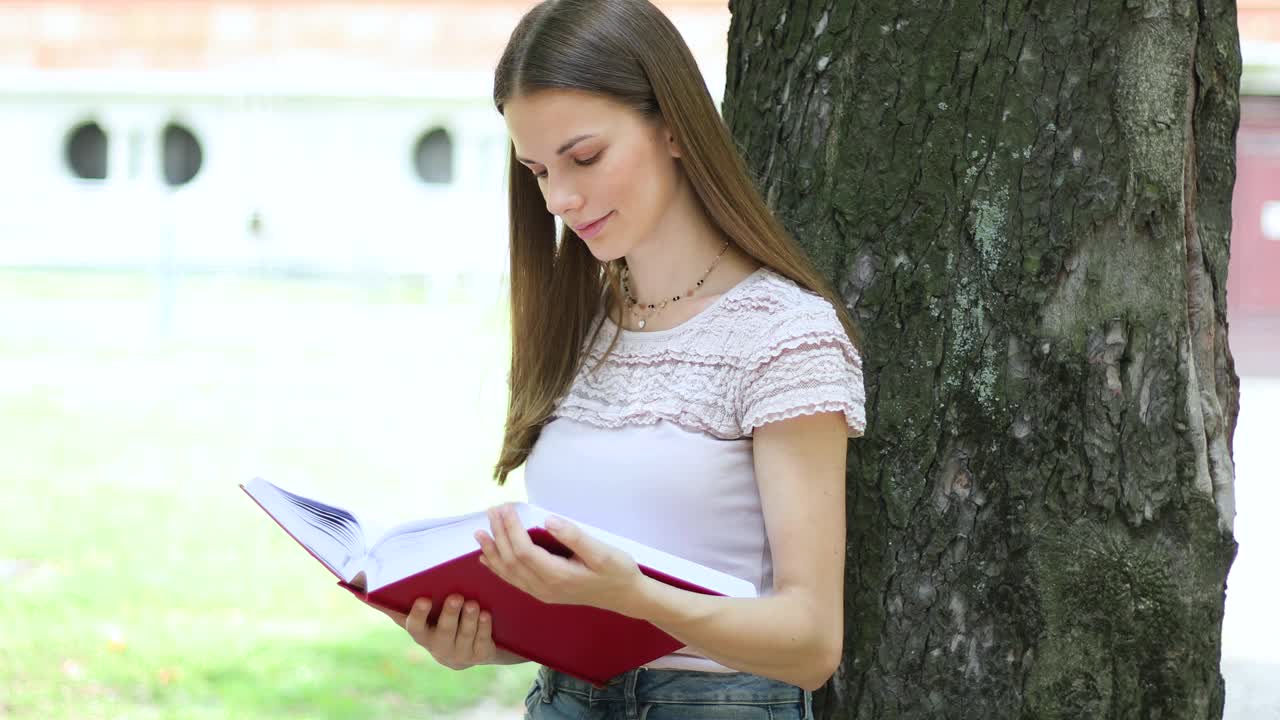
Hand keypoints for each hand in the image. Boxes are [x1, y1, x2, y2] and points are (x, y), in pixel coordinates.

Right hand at [371, 594, 499, 669]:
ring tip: (473, 603)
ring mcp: (460, 653)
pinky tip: (486, 614)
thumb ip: (394, 604)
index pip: (415, 626)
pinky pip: (482, 641)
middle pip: (443, 631)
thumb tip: (359, 587)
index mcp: (422, 634)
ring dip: (469, 619)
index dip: (418, 614)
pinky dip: (484, 627)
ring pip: (465, 635)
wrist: (472, 645)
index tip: (424, 599)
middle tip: (456, 597)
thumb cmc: (439, 621)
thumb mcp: (421, 614)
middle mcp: (439, 646)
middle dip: (450, 614)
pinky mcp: (480, 655)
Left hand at [474, 504, 645, 616]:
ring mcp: (543, 593)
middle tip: (491, 510)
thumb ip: (574, 537)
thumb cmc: (618, 571)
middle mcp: (545, 588)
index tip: (505, 508)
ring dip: (493, 551)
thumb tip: (549, 520)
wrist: (626, 597)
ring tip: (479, 533)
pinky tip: (487, 559)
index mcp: (557, 576)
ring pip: (509, 572)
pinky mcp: (544, 593)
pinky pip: (514, 581)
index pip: (523, 551)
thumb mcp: (602, 552)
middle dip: (498, 534)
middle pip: (511, 560)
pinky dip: (498, 568)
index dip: (510, 529)